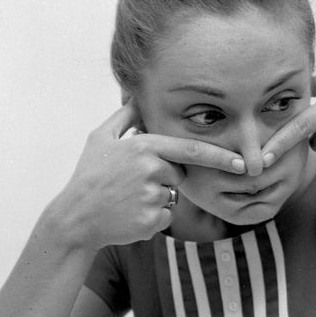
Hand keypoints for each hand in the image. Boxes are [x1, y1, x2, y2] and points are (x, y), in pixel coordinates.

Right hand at [53, 101, 245, 247]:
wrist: (74, 219)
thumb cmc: (88, 176)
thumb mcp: (100, 138)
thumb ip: (125, 116)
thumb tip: (140, 95)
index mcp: (144, 147)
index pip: (192, 150)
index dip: (220, 156)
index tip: (241, 162)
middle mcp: (151, 170)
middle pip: (179, 174)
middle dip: (164, 178)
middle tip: (132, 183)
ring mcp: (152, 197)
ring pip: (172, 197)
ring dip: (156, 199)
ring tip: (126, 199)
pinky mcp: (152, 221)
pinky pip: (166, 216)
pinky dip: (152, 217)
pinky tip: (129, 214)